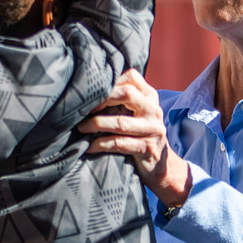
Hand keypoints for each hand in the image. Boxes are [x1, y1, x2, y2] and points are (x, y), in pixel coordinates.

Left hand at [78, 69, 191, 206]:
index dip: (111, 82)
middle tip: (82, 109)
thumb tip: (88, 91)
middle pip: (127, 94)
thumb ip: (123, 100)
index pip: (132, 77)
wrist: (162, 165)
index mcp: (150, 97)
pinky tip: (89, 147)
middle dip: (101, 100)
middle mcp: (154, 110)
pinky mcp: (147, 148)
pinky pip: (119, 144)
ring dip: (96, 124)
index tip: (93, 92)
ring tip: (81, 128)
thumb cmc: (140, 134)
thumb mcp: (137, 113)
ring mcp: (153, 129)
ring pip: (120, 122)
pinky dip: (100, 144)